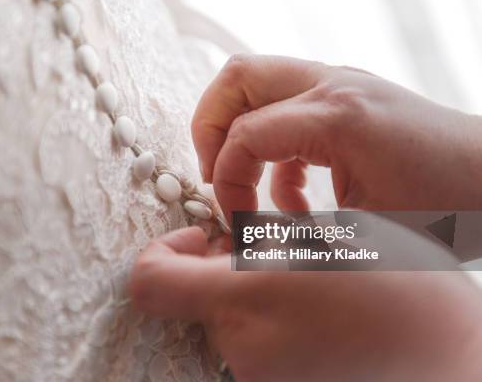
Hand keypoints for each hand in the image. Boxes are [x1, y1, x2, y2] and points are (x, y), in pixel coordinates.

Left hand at [129, 227, 481, 380]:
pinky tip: (313, 304)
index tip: (203, 234)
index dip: (164, 249)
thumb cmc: (401, 296)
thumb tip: (221, 244)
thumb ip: (261, 239)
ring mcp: (261, 378)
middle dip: (222, 267)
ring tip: (304, 274)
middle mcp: (242, 352)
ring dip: (251, 292)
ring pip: (229, 321)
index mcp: (245, 304)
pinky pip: (254, 347)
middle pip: (197, 299)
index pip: (150, 279)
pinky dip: (269, 320)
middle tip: (268, 248)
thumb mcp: (328, 242)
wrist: (453, 362)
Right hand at [191, 55, 481, 218]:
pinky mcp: (346, 97)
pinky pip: (284, 107)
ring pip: (255, 83)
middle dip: (210, 130)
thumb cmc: (446, 209)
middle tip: (216, 177)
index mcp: (337, 116)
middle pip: (237, 78)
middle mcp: (333, 85)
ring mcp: (340, 84)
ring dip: (239, 134)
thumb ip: (296, 234)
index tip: (239, 223)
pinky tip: (296, 197)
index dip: (226, 182)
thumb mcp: (368, 236)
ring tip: (249, 190)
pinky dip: (274, 149)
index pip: (244, 134)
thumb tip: (245, 245)